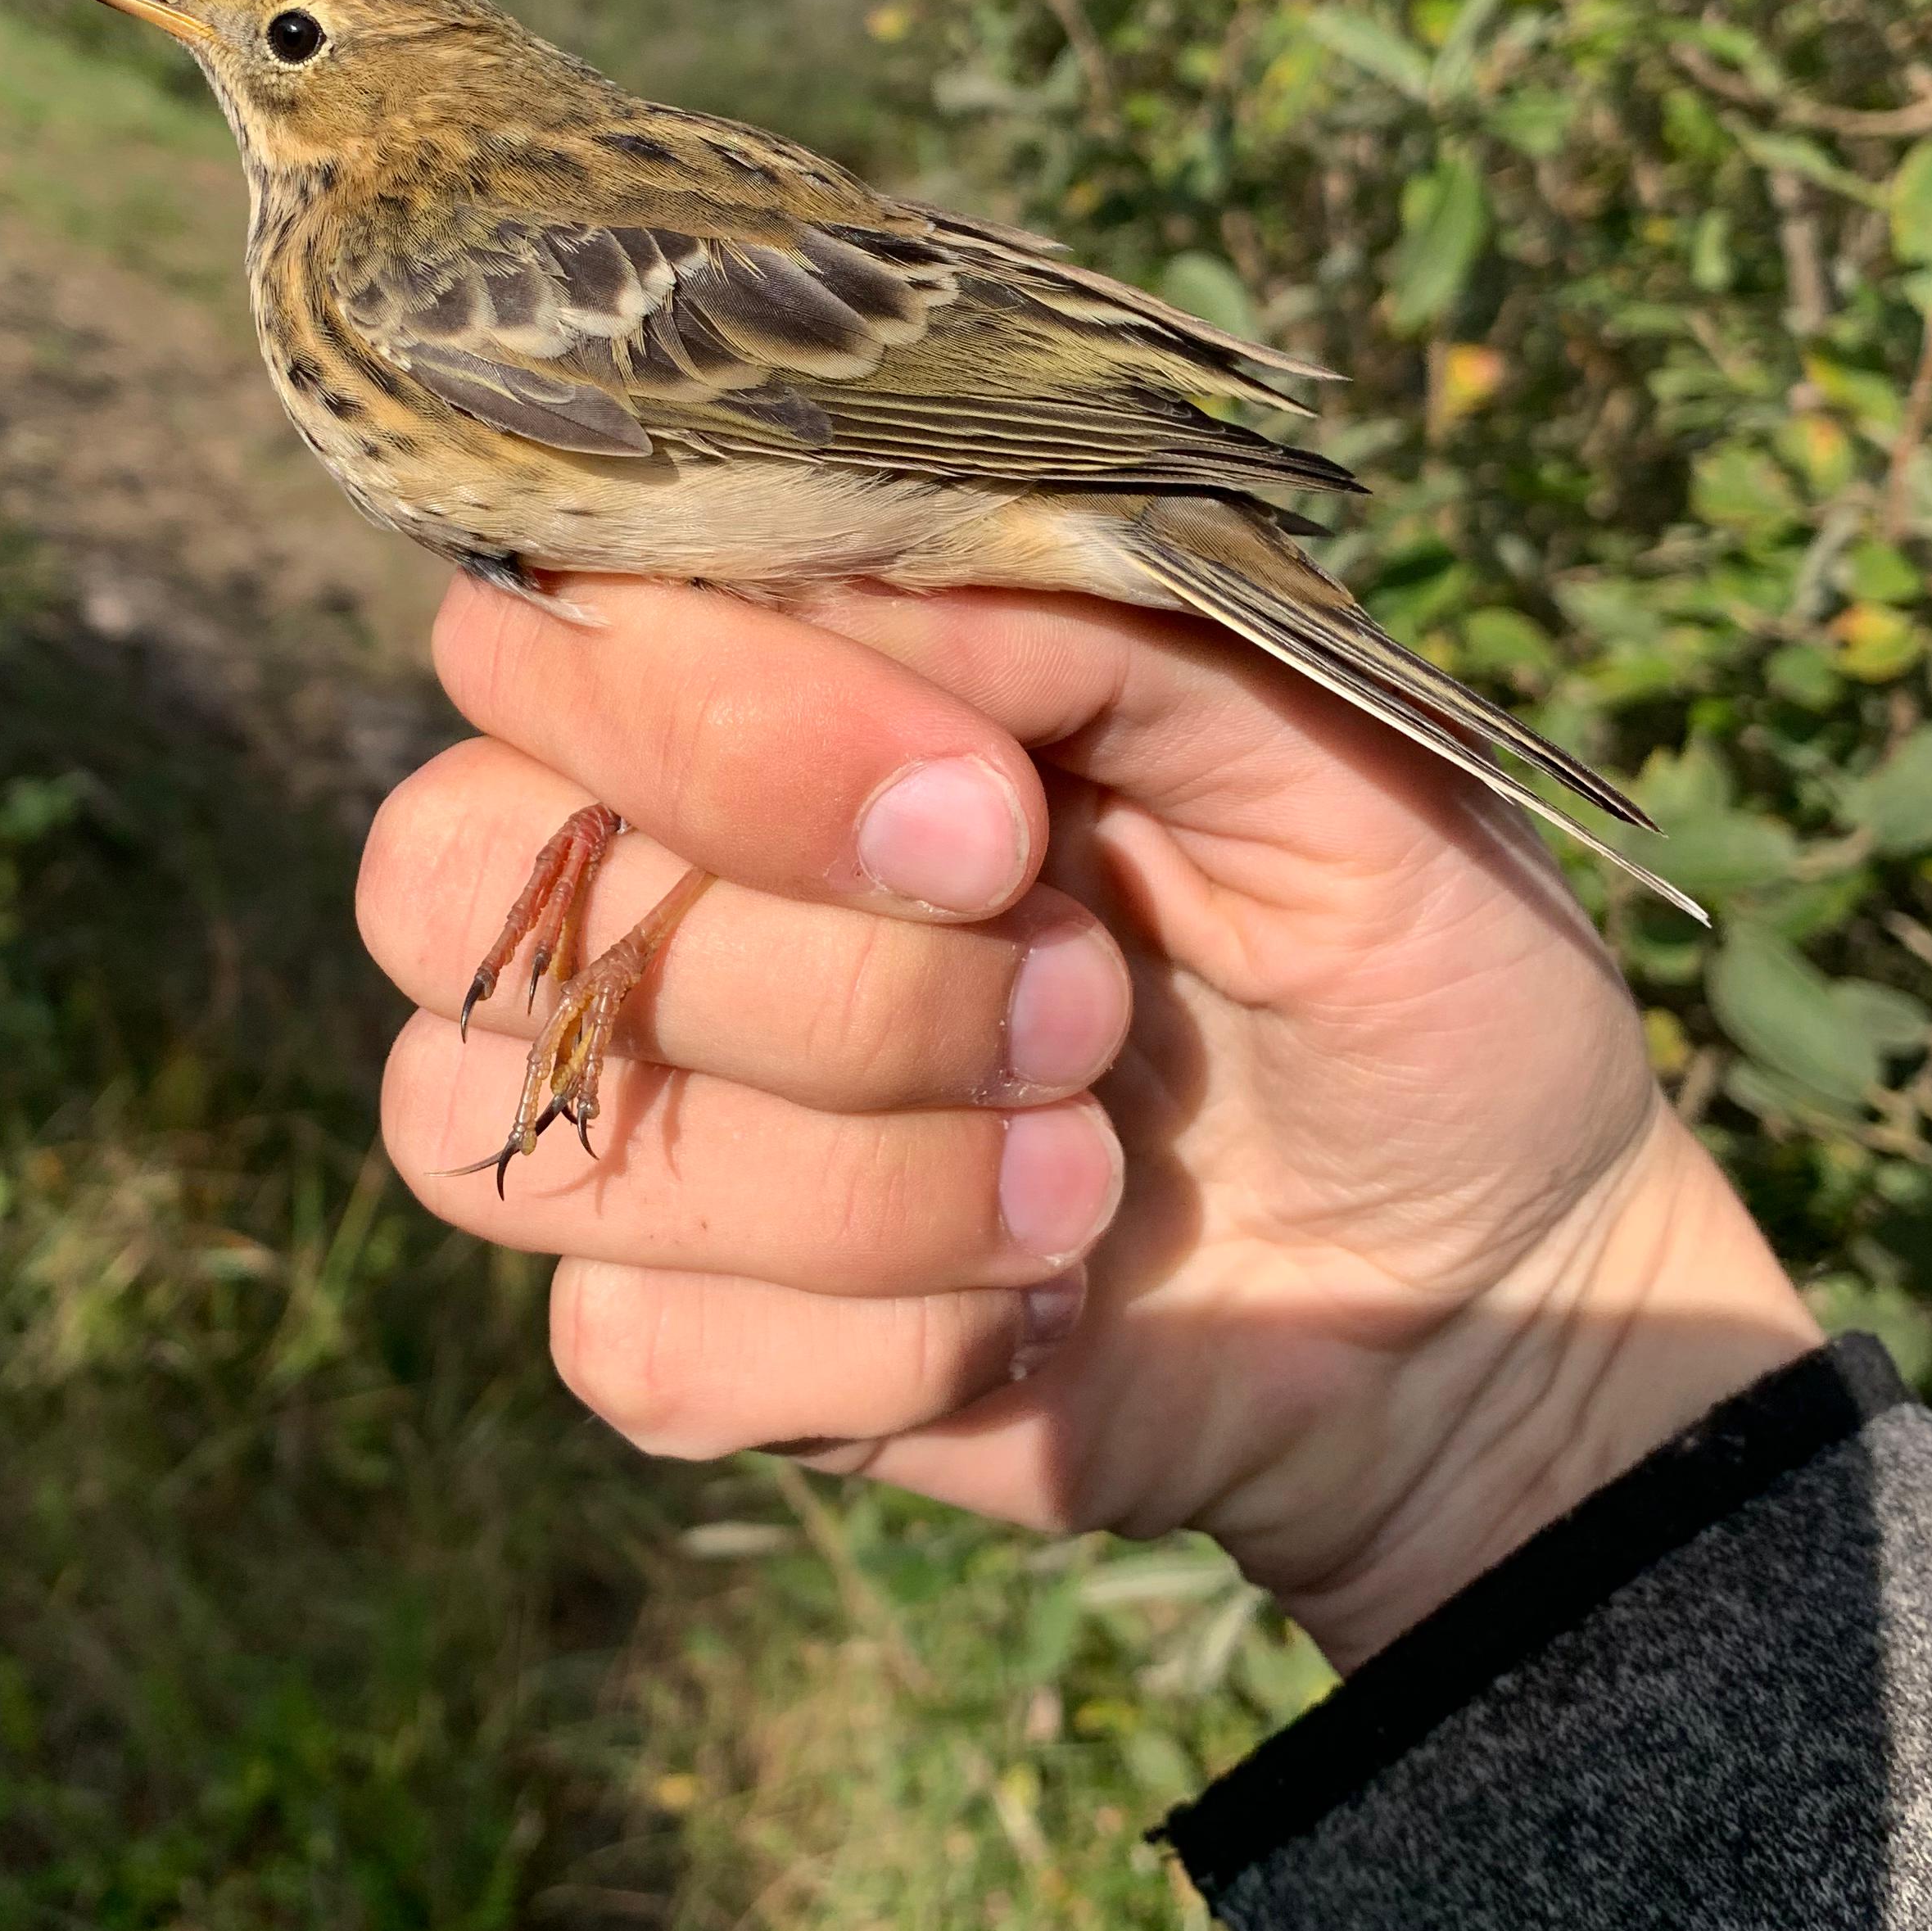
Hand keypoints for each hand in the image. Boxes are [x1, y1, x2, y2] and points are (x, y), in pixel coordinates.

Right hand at [358, 576, 1818, 1668]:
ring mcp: (644, 1112)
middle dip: (790, 961)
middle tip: (1074, 993)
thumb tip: (836, 583)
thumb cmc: (1398, 960)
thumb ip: (1083, 612)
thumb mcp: (1313, 738)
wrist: (1485, 1292)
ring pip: (488, 1121)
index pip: (552, 620)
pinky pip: (623, 1343)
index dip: (723, 720)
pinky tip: (1036, 1314)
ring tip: (1089, 1180)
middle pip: (446, 866)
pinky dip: (872, 1347)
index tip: (995, 812)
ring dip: (845, 1175)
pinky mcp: (682, 1333)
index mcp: (787, 680)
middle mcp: (657, 872)